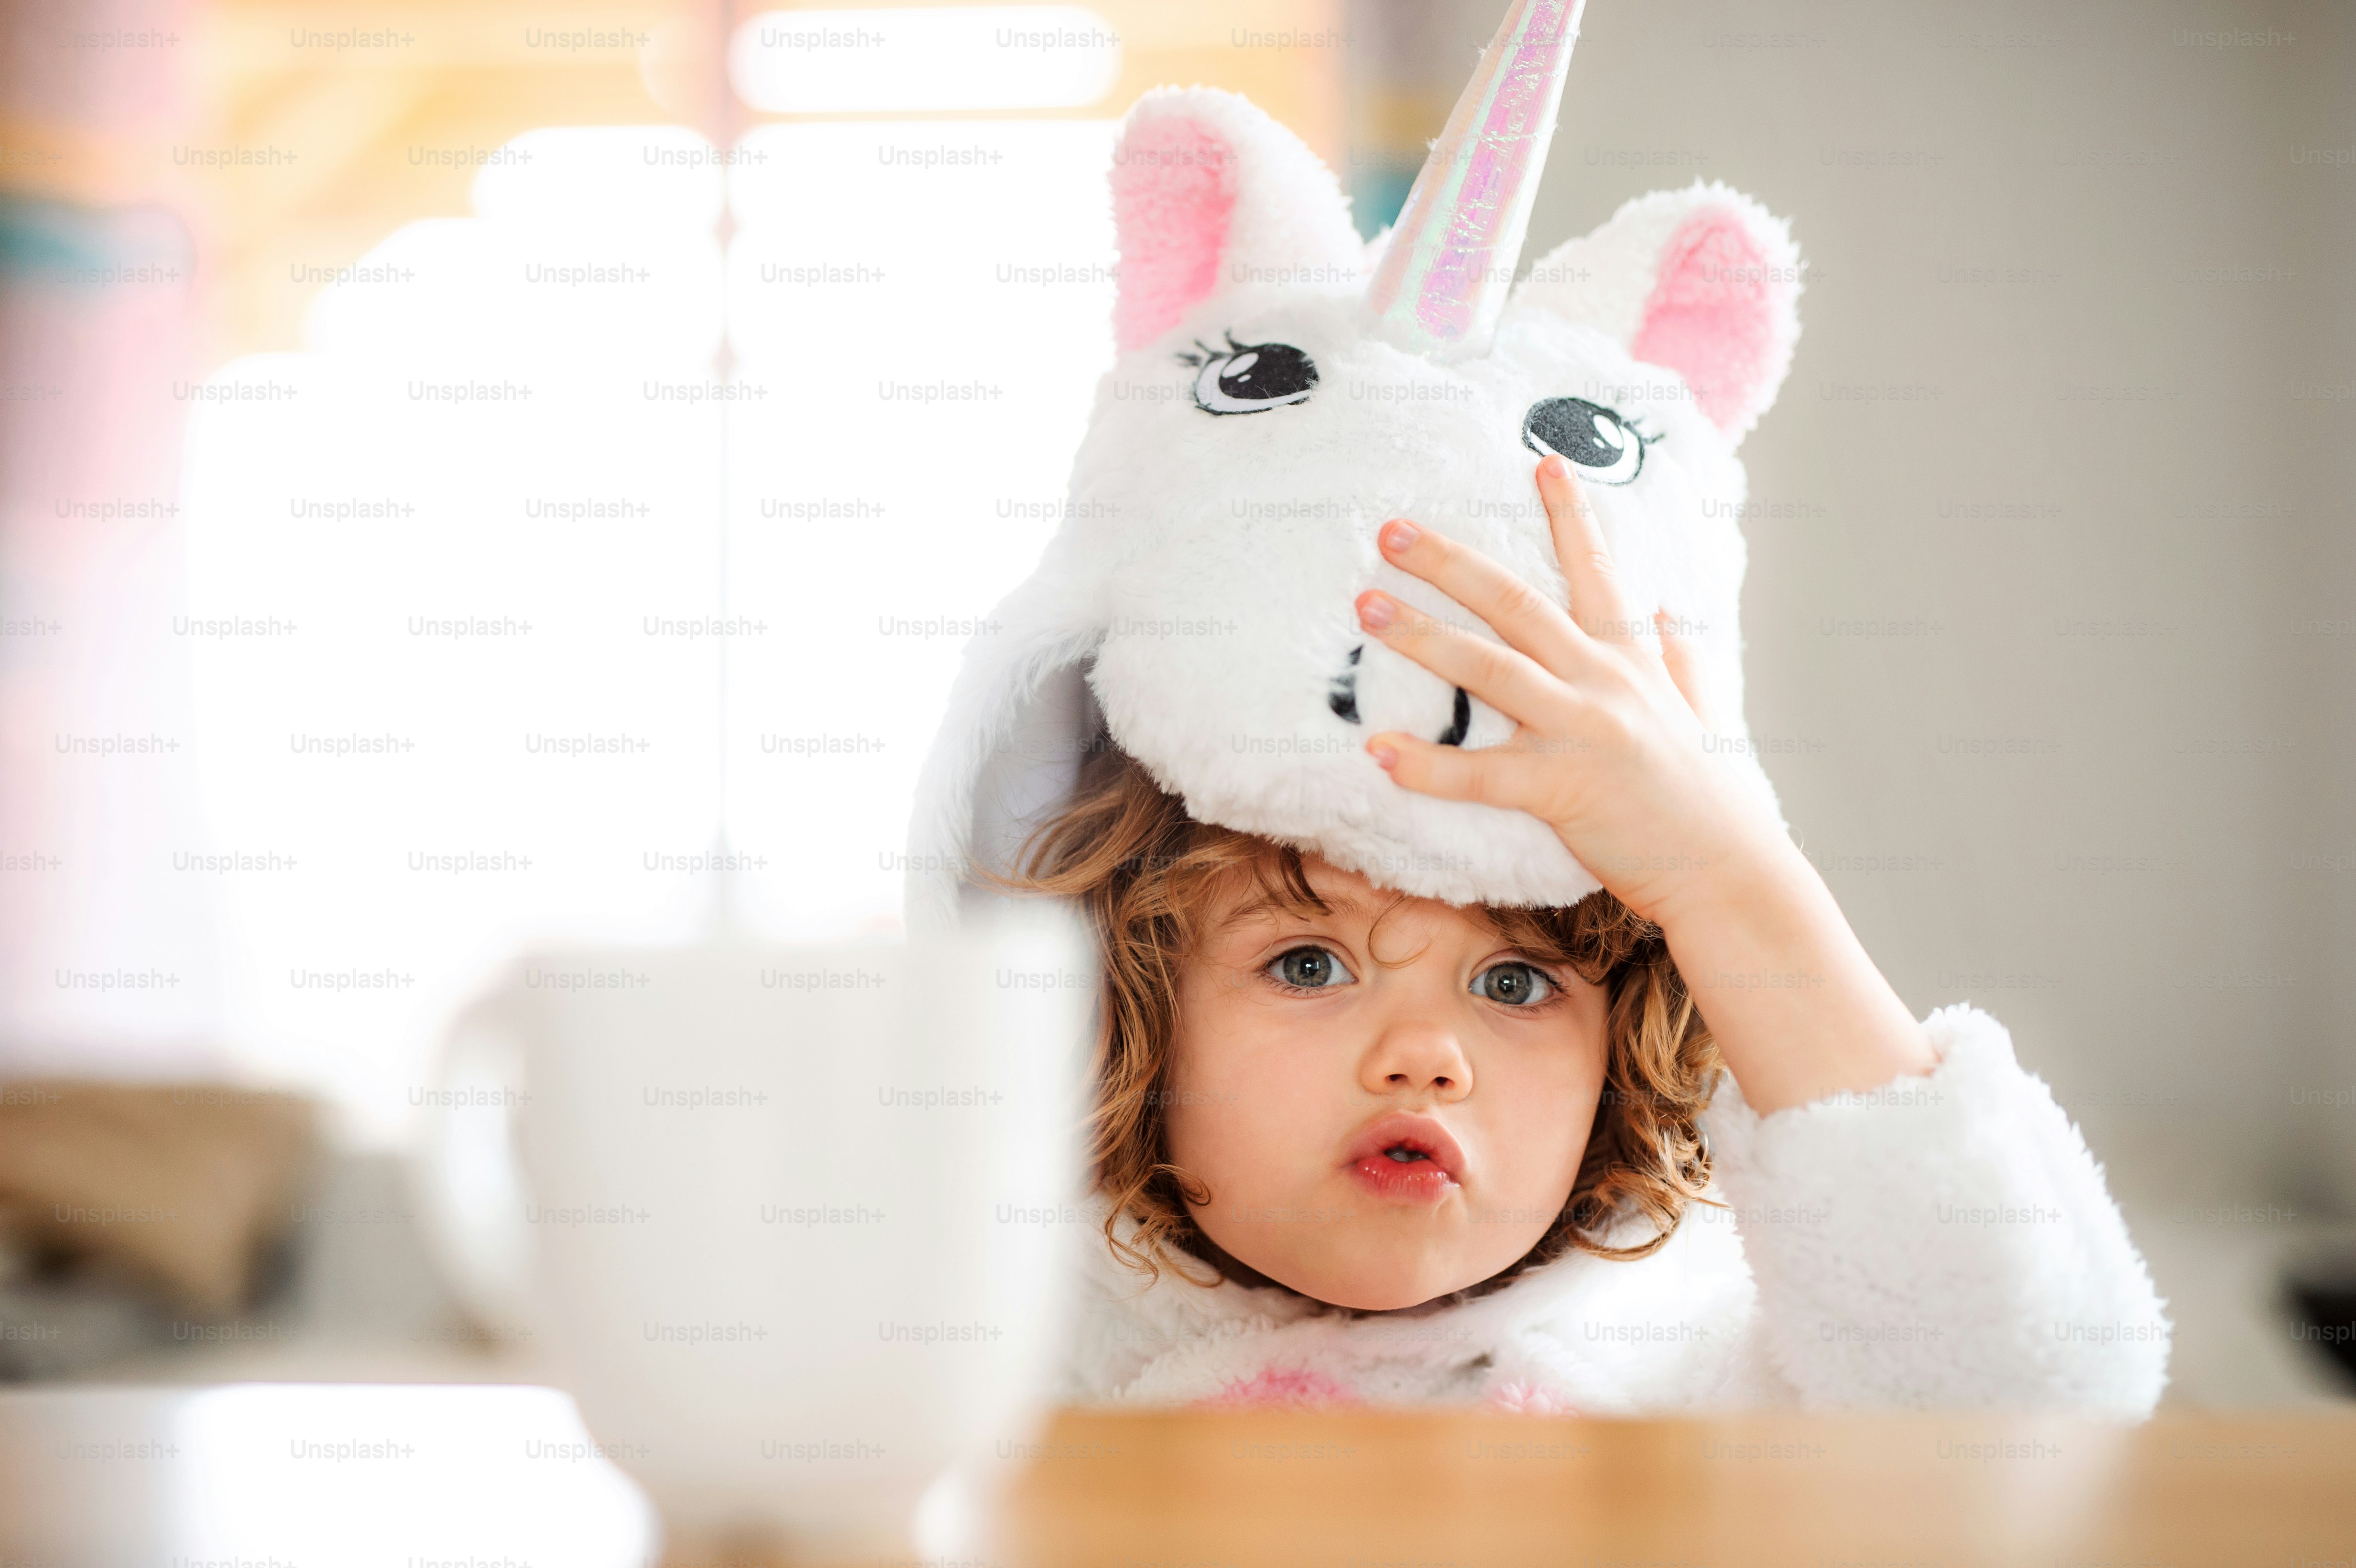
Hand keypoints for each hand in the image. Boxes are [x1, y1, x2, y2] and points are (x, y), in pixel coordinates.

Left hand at [1352, 452, 1783, 928]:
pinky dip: (1428, 764)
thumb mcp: (1701, 708)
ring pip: (1491, 670)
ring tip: (1366, 607)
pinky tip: (1377, 750)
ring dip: (1423, 635)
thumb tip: (1662, 605)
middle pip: (1518, 605)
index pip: (1598, 572)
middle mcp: (1604, 683)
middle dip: (1452, 563)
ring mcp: (1582, 732)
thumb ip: (1679, 654)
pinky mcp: (1562, 789)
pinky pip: (1481, 775)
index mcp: (1633, 661)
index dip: (1572, 515)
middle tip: (1392, 530)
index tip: (1544, 461)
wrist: (1725, 870)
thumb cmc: (1704, 796)